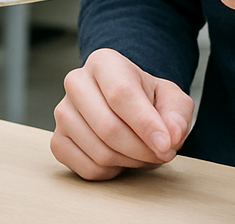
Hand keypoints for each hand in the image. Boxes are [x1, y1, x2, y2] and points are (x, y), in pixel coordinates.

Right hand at [50, 48, 193, 180]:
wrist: (124, 104)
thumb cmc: (146, 99)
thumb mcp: (171, 99)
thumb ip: (177, 114)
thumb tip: (171, 136)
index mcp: (104, 62)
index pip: (121, 94)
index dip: (145, 124)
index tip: (166, 145)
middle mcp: (76, 82)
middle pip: (108, 127)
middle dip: (141, 149)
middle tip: (161, 153)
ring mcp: (63, 112)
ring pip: (99, 151)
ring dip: (130, 161)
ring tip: (143, 152)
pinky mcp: (58, 140)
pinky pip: (87, 169)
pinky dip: (112, 171)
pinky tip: (121, 157)